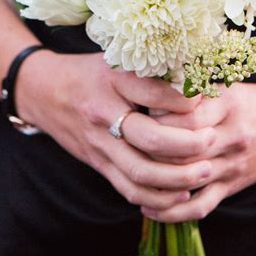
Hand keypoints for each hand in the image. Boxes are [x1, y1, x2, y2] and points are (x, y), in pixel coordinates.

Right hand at [16, 51, 216, 210]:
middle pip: (150, 137)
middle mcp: (104, 112)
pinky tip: (181, 194)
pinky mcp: (97, 163)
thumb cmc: (90, 71)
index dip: (184, 99)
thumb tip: (197, 78)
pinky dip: (157, 197)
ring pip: (141, 171)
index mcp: (113, 79)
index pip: (153, 92)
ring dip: (178, 177)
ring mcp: (99, 142)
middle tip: (211, 140)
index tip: (205, 98)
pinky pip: (128, 188)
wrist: (43, 91)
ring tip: (205, 172)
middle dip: (187, 144)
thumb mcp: (117, 59)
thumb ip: (151, 70)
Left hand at [141, 79, 255, 222]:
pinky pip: (201, 206)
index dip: (157, 120)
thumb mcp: (223, 84)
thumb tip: (150, 87)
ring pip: (188, 179)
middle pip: (183, 151)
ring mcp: (233, 165)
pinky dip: (173, 212)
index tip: (139, 116)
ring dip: (156, 180)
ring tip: (132, 173)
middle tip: (129, 146)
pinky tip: (149, 207)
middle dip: (151, 151)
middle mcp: (232, 136)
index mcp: (227, 105)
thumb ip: (192, 88)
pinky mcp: (232, 186)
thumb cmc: (246, 98)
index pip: (185, 119)